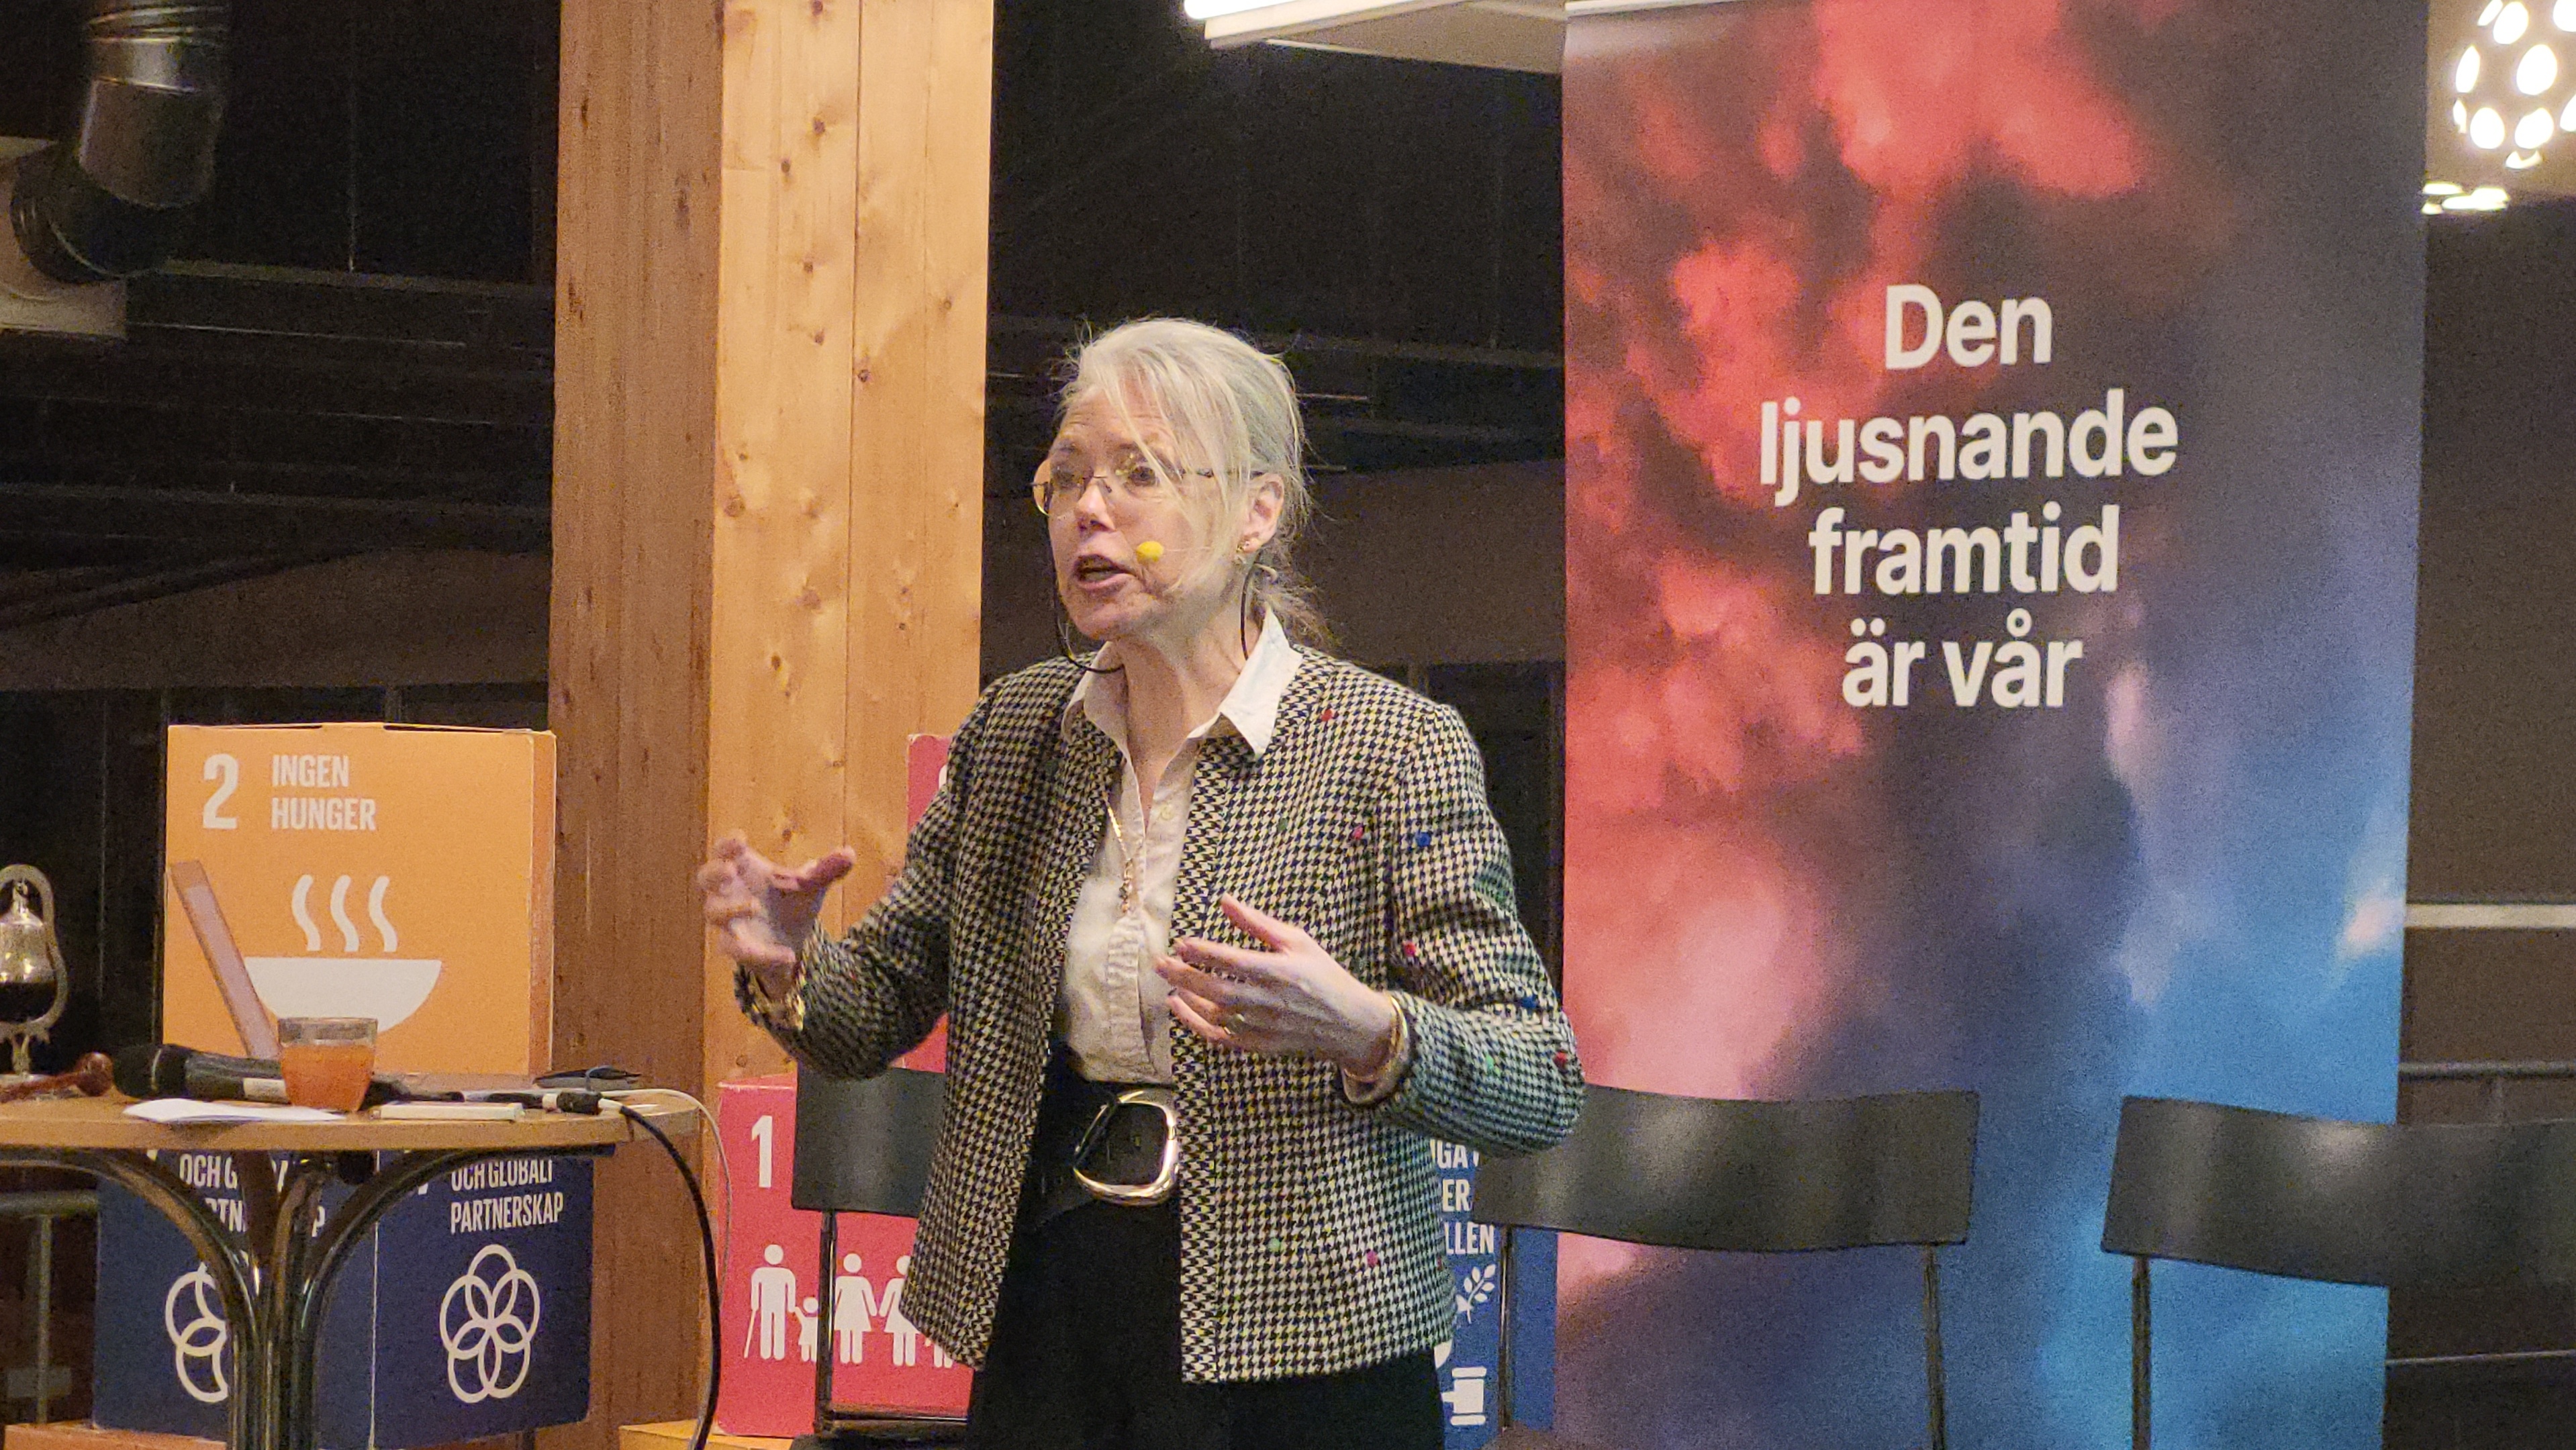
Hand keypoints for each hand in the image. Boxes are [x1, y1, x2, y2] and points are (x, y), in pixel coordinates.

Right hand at [696, 833, 855, 989]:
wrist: (792, 942)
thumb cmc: (791, 903)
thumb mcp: (812, 886)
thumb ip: (826, 870)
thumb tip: (849, 853)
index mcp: (744, 868)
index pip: (726, 850)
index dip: (728, 844)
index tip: (740, 839)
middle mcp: (729, 891)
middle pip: (706, 877)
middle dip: (714, 871)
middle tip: (729, 869)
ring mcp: (728, 919)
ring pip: (714, 913)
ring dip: (730, 908)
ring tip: (754, 906)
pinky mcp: (736, 946)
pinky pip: (738, 949)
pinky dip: (762, 953)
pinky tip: (787, 955)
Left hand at [1158, 897, 1397, 1074]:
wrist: (1350, 1024)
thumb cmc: (1324, 976)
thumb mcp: (1298, 941)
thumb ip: (1258, 923)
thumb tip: (1225, 901)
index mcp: (1279, 971)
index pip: (1232, 960)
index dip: (1203, 952)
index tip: (1181, 942)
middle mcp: (1268, 1001)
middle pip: (1216, 989)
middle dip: (1183, 976)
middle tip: (1159, 963)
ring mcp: (1262, 1026)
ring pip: (1215, 1014)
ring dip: (1187, 998)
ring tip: (1168, 982)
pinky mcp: (1259, 1045)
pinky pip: (1220, 1037)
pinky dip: (1196, 1024)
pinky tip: (1180, 1008)